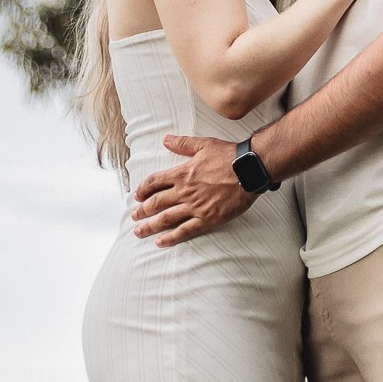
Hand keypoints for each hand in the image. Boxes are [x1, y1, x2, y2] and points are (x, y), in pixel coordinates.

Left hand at [130, 135, 256, 246]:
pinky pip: (184, 231)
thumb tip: (165, 139)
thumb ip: (182, 143)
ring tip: (138, 231)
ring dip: (150, 225)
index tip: (136, 195)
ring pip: (166, 218)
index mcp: (182, 173)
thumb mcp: (203, 144)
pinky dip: (171, 237)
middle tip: (134, 216)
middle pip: (156, 202)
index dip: (143, 189)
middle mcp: (184, 191)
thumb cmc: (228, 156)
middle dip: (142, 210)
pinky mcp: (207, 219)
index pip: (155, 182)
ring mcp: (194, 207)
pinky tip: (160, 242)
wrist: (249, 170)